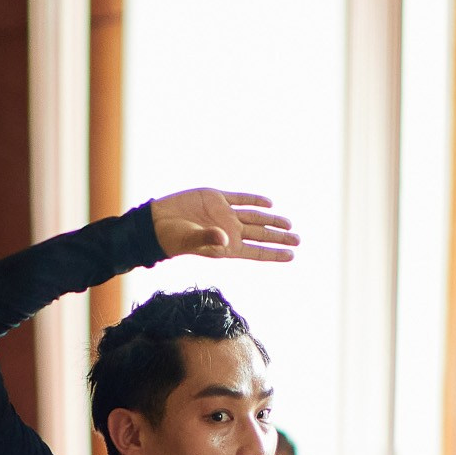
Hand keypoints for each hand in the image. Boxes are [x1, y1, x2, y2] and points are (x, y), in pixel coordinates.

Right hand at [149, 189, 298, 262]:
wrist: (156, 222)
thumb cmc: (172, 238)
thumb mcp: (191, 240)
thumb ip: (209, 239)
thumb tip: (225, 239)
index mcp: (225, 246)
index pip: (255, 251)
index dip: (273, 253)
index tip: (291, 255)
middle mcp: (228, 231)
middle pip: (260, 235)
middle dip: (279, 237)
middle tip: (298, 240)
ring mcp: (223, 215)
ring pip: (254, 218)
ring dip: (272, 221)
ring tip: (289, 225)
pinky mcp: (216, 199)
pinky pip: (240, 199)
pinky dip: (254, 200)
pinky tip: (268, 203)